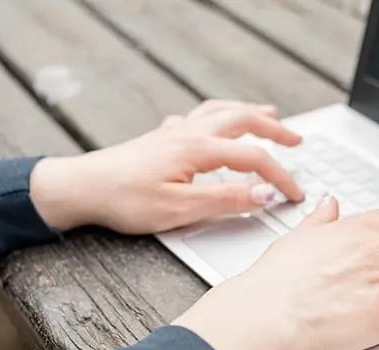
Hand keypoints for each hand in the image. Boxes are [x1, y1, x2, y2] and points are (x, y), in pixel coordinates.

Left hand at [29, 100, 303, 233]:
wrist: (81, 189)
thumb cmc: (125, 201)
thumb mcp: (182, 209)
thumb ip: (227, 199)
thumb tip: (265, 194)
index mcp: (199, 149)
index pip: (254, 158)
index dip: (280, 176)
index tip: (294, 194)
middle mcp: (190, 133)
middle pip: (243, 121)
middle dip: (274, 130)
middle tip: (297, 140)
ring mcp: (175, 132)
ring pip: (221, 112)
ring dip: (250, 113)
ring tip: (269, 115)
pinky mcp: (162, 138)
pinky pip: (199, 116)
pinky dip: (218, 115)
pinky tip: (215, 122)